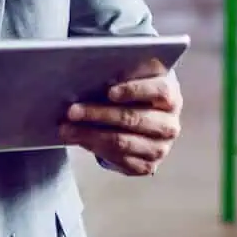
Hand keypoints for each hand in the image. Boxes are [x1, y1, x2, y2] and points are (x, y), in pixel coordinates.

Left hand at [60, 58, 182, 176]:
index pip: (159, 91)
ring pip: (123, 142)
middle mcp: (170, 123)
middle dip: (99, 114)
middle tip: (72, 111)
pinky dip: (96, 149)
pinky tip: (79, 140)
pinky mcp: (148, 165)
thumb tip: (93, 72)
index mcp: (170, 94)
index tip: (109, 92)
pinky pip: (120, 160)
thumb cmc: (132, 89)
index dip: (134, 90)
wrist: (142, 115)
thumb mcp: (132, 75)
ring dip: (90, 135)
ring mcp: (161, 147)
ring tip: (66, 129)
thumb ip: (121, 71)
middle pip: (134, 118)